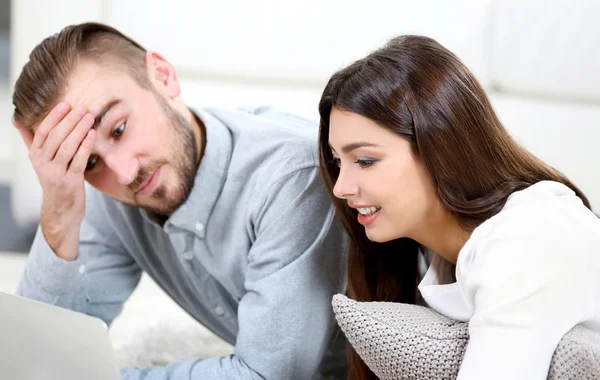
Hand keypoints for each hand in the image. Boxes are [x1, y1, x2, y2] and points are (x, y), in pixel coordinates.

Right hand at [17, 103, 95, 260]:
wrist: (62, 210)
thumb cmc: (56, 181)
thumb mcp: (42, 161)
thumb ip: (33, 142)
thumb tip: (20, 122)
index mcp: (35, 155)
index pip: (42, 132)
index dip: (54, 117)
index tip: (65, 105)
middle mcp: (42, 164)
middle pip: (55, 137)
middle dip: (69, 121)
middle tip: (82, 108)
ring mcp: (56, 173)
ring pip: (67, 147)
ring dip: (79, 130)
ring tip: (88, 117)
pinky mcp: (70, 182)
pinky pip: (78, 160)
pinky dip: (85, 146)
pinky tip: (92, 135)